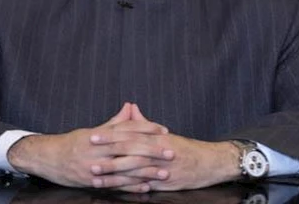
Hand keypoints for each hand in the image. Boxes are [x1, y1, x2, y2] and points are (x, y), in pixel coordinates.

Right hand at [7, 103, 171, 190]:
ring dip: (146, 171)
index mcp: (99, 134)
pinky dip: (131, 185)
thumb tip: (130, 106)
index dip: (146, 128)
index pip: (126, 129)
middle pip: (129, 148)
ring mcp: (94, 166)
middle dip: (151, 150)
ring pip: (124, 168)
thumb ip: (114, 121)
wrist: (46, 158)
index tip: (163, 130)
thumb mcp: (92, 130)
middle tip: (170, 152)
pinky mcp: (90, 181)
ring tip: (164, 172)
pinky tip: (145, 186)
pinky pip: (114, 184)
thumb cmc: (72, 143)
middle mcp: (97, 149)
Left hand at [89, 105, 242, 191]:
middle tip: (88, 153)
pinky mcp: (164, 183)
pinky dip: (128, 187)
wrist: (209, 162)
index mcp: (156, 136)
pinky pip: (143, 185)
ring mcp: (161, 167)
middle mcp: (157, 150)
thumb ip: (144, 122)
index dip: (110, 135)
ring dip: (113, 172)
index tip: (93, 136)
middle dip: (107, 152)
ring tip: (95, 174)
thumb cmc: (185, 148)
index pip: (129, 133)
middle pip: (129, 150)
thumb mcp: (164, 134)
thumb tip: (130, 107)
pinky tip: (114, 189)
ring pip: (133, 169)